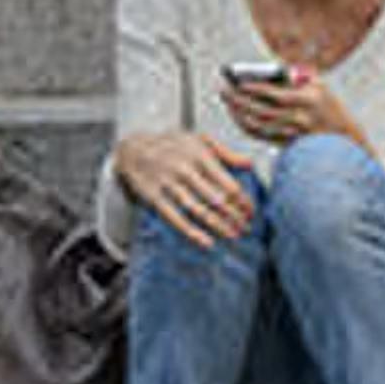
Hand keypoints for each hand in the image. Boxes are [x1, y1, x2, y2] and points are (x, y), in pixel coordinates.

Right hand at [115, 132, 257, 248]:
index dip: (243, 201)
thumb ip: (226, 153)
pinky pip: (174, 218)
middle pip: (216, 200)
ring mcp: (169, 184)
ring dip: (218, 226)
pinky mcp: (153, 197)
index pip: (228, 184)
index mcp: (201, 156)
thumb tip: (250, 165)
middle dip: (235, 217)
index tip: (251, 213)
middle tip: (247, 229)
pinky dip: (191, 232)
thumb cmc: (173, 145)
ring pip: (198, 210)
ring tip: (233, 236)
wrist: (133, 148)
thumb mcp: (199, 140)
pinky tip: (207, 243)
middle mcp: (185, 170)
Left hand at [219, 62, 358, 148]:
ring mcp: (294, 133)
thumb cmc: (329, 107)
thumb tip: (267, 71)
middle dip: (239, 100)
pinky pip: (261, 135)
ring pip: (258, 124)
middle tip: (224, 90)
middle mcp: (301, 117)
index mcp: (310, 99)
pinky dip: (246, 126)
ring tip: (227, 102)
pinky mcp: (288, 144)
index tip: (238, 82)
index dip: (254, 89)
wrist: (345, 138)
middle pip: (262, 109)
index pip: (275, 94)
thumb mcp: (320, 88)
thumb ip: (296, 77)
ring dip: (239, 113)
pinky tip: (237, 117)